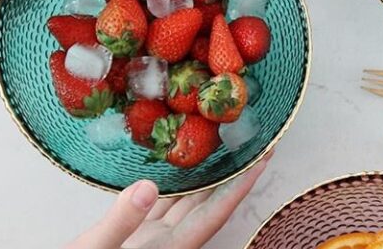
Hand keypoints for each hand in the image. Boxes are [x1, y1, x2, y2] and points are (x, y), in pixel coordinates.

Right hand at [67, 154, 270, 248]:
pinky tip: (176, 166)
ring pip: (187, 204)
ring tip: (223, 146)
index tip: (262, 161)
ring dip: (207, 177)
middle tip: (252, 143)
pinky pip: (163, 205)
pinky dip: (174, 184)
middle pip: (208, 205)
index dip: (240, 188)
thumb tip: (148, 187)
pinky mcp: (135, 236)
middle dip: (232, 176)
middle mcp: (167, 244)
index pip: (213, 214)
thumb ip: (119, 223)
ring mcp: (152, 240)